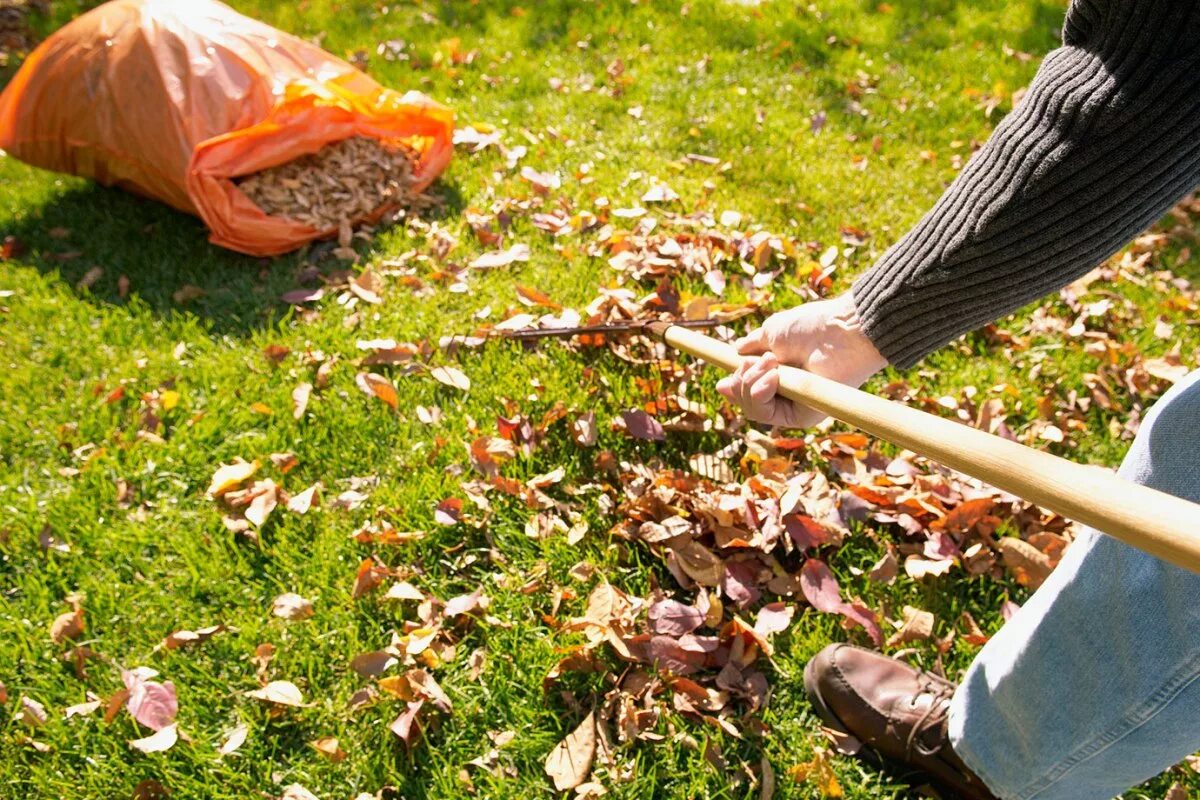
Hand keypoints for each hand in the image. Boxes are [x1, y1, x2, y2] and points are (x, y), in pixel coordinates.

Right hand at [716, 292, 887, 427]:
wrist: (841, 331)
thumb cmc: (811, 327)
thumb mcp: (771, 333)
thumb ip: (752, 347)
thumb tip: (735, 352)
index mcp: (778, 373)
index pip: (748, 388)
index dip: (734, 386)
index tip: (722, 382)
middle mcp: (786, 392)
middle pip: (746, 401)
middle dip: (740, 381)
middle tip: (754, 362)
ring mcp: (794, 405)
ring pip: (753, 410)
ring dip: (750, 384)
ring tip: (770, 363)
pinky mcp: (802, 416)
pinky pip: (768, 414)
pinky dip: (761, 394)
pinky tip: (773, 377)